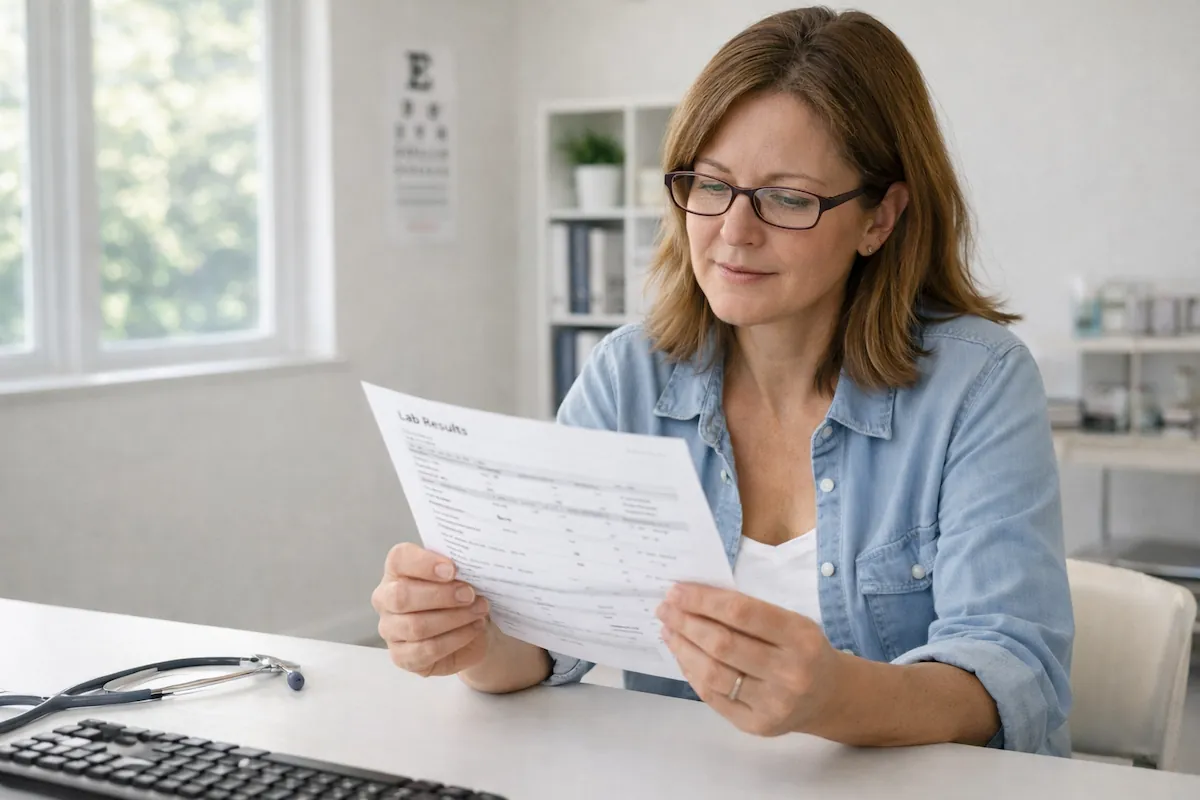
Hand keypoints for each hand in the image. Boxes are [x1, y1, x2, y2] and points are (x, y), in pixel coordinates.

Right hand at [371, 542, 491, 676]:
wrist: (472, 627)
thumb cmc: (460, 594)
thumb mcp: (462, 576)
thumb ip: (459, 567)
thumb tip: (469, 567)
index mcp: (397, 570)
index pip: (399, 558)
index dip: (424, 563)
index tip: (452, 569)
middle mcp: (386, 598)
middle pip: (402, 596)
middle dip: (442, 595)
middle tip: (470, 594)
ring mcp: (390, 629)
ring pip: (415, 626)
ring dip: (454, 618)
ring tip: (478, 611)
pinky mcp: (401, 656)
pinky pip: (426, 650)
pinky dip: (455, 639)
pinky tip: (473, 629)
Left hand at [656, 583, 840, 736]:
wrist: (829, 697)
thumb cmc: (802, 650)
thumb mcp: (791, 622)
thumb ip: (749, 611)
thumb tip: (693, 597)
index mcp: (799, 637)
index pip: (741, 612)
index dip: (703, 600)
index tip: (676, 590)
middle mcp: (789, 672)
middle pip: (722, 644)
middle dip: (685, 622)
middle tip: (665, 609)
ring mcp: (773, 703)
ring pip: (712, 673)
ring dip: (683, 648)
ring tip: (669, 630)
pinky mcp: (756, 725)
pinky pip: (713, 696)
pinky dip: (692, 672)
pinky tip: (683, 655)